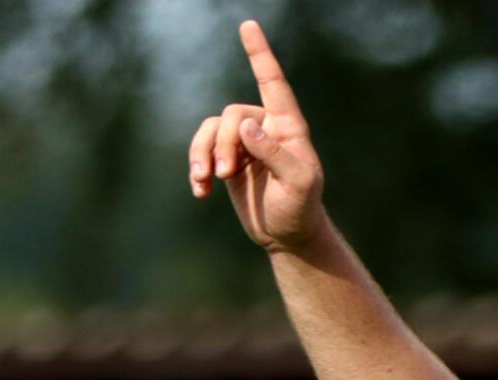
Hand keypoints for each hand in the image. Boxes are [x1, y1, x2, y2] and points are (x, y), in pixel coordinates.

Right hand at [189, 21, 326, 253]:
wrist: (287, 235)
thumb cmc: (301, 208)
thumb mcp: (297, 184)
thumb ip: (274, 153)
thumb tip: (245, 126)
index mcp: (288, 127)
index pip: (273, 83)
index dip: (260, 54)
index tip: (248, 25)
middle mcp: (265, 128)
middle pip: (232, 116)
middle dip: (222, 143)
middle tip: (223, 175)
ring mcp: (244, 143)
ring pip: (211, 130)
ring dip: (203, 154)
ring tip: (204, 182)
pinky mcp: (226, 159)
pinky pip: (202, 150)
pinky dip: (196, 168)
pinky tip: (200, 192)